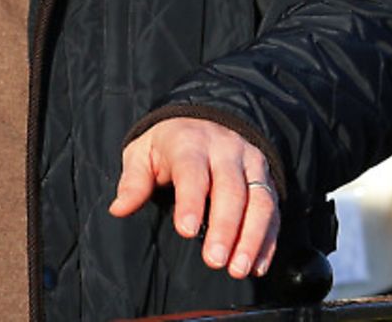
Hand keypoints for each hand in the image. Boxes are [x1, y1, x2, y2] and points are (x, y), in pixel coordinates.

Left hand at [109, 118, 280, 278]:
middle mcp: (226, 151)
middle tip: (214, 261)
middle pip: (231, 190)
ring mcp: (251, 164)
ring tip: (239, 269)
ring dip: (251, 239)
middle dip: (225, 228)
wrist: (204, 122)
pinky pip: (273, 212)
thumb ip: (133, 181)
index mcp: (190, 142)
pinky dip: (268, 241)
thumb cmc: (168, 146)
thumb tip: (118, 209)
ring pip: (259, 202)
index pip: (192, 171)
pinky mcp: (267, 180)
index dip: (191, 202)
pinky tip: (257, 266)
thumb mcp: (142, 154)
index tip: (186, 231)